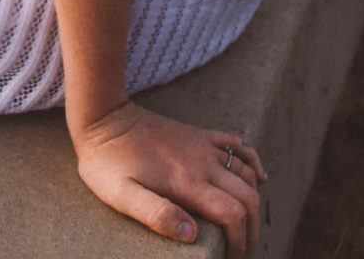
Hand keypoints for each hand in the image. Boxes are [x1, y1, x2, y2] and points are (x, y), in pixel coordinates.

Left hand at [72, 99, 266, 252]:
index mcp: (187, 181)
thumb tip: (192, 235)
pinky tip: (258, 177)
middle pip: (246, 196)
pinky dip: (253, 162)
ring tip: (247, 227)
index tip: (234, 258)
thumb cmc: (109, 163)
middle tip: (243, 251)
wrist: (105, 118)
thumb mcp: (122, 196)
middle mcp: (203, 162)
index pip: (233, 213)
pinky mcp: (199, 135)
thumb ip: (157, 215)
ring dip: (254, 200)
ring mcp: (203, 146)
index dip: (240, 241)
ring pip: (246, 172)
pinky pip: (237, 145)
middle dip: (252, 228)